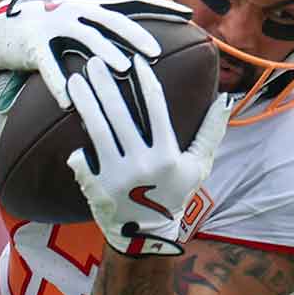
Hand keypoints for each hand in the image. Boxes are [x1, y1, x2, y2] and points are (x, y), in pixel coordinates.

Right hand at [0, 0, 190, 108]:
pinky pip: (48, 65)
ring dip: (104, 53)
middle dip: (135, 35)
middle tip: (155, 53)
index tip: (188, 15)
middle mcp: (77, 11)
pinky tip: (69, 102)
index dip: (160, 7)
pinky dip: (58, 83)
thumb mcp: (84, 25)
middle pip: (111, 20)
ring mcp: (54, 26)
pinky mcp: (33, 45)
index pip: (133, 4)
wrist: (6, 28)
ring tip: (122, 70)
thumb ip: (111, 32)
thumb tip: (149, 47)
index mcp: (94, 7)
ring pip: (84, 37)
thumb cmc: (54, 34)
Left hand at [65, 57, 231, 256]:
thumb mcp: (198, 166)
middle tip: (95, 61)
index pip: (155, 108)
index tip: (135, 60)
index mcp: (166, 155)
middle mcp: (141, 164)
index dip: (145, 80)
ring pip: (97, 130)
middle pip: (119, 114)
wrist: (146, 234)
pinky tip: (69, 122)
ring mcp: (116, 175)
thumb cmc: (174, 194)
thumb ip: (210, 132)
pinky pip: (81, 157)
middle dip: (105, 84)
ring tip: (75, 80)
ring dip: (85, 102)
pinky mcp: (96, 186)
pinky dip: (77, 143)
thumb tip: (225, 99)